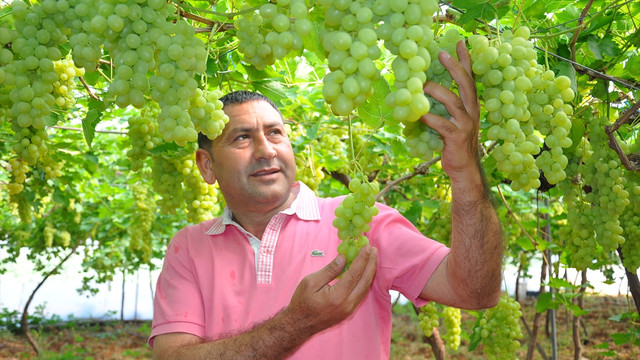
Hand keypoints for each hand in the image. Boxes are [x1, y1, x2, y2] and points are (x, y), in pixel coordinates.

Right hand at [284, 245, 377, 333]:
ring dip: (369, 272)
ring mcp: (349, 310)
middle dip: (371, 264)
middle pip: (365, 281)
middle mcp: (347, 304)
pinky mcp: (349, 312)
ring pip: (365, 288)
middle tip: (374, 250)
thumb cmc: (301, 302)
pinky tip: (364, 272)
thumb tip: (344, 257)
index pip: (355, 273)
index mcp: (337, 296)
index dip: (362, 259)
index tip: (368, 247)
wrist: (299, 324)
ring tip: (372, 258)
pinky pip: (361, 294)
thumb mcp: (310, 282)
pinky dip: (364, 281)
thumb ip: (330, 270)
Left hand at [421, 40, 480, 180]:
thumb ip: (441, 108)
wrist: (464, 170)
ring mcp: (466, 124)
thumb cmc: (454, 145)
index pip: (470, 78)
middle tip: (441, 53)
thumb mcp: (450, 122)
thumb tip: (421, 92)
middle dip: (454, 67)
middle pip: (465, 84)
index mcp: (471, 106)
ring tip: (422, 84)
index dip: (466, 60)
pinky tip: (418, 115)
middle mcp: (472, 111)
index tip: (460, 42)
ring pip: (452, 102)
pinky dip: (429, 118)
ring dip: (436, 91)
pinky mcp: (457, 137)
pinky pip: (441, 124)